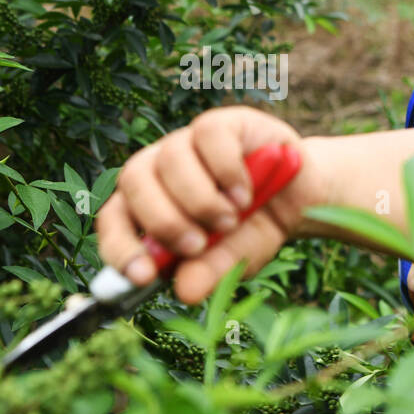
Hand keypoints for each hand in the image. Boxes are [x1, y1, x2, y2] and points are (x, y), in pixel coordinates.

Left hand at [93, 105, 327, 303]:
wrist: (300, 199)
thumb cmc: (254, 228)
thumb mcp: (234, 260)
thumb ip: (209, 271)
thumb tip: (184, 291)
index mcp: (148, 204)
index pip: (113, 218)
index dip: (120, 245)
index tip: (142, 275)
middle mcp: (159, 168)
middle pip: (133, 180)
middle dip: (164, 220)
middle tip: (197, 245)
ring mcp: (188, 141)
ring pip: (170, 158)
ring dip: (200, 199)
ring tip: (230, 221)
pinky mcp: (221, 123)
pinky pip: (208, 136)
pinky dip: (226, 171)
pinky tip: (245, 193)